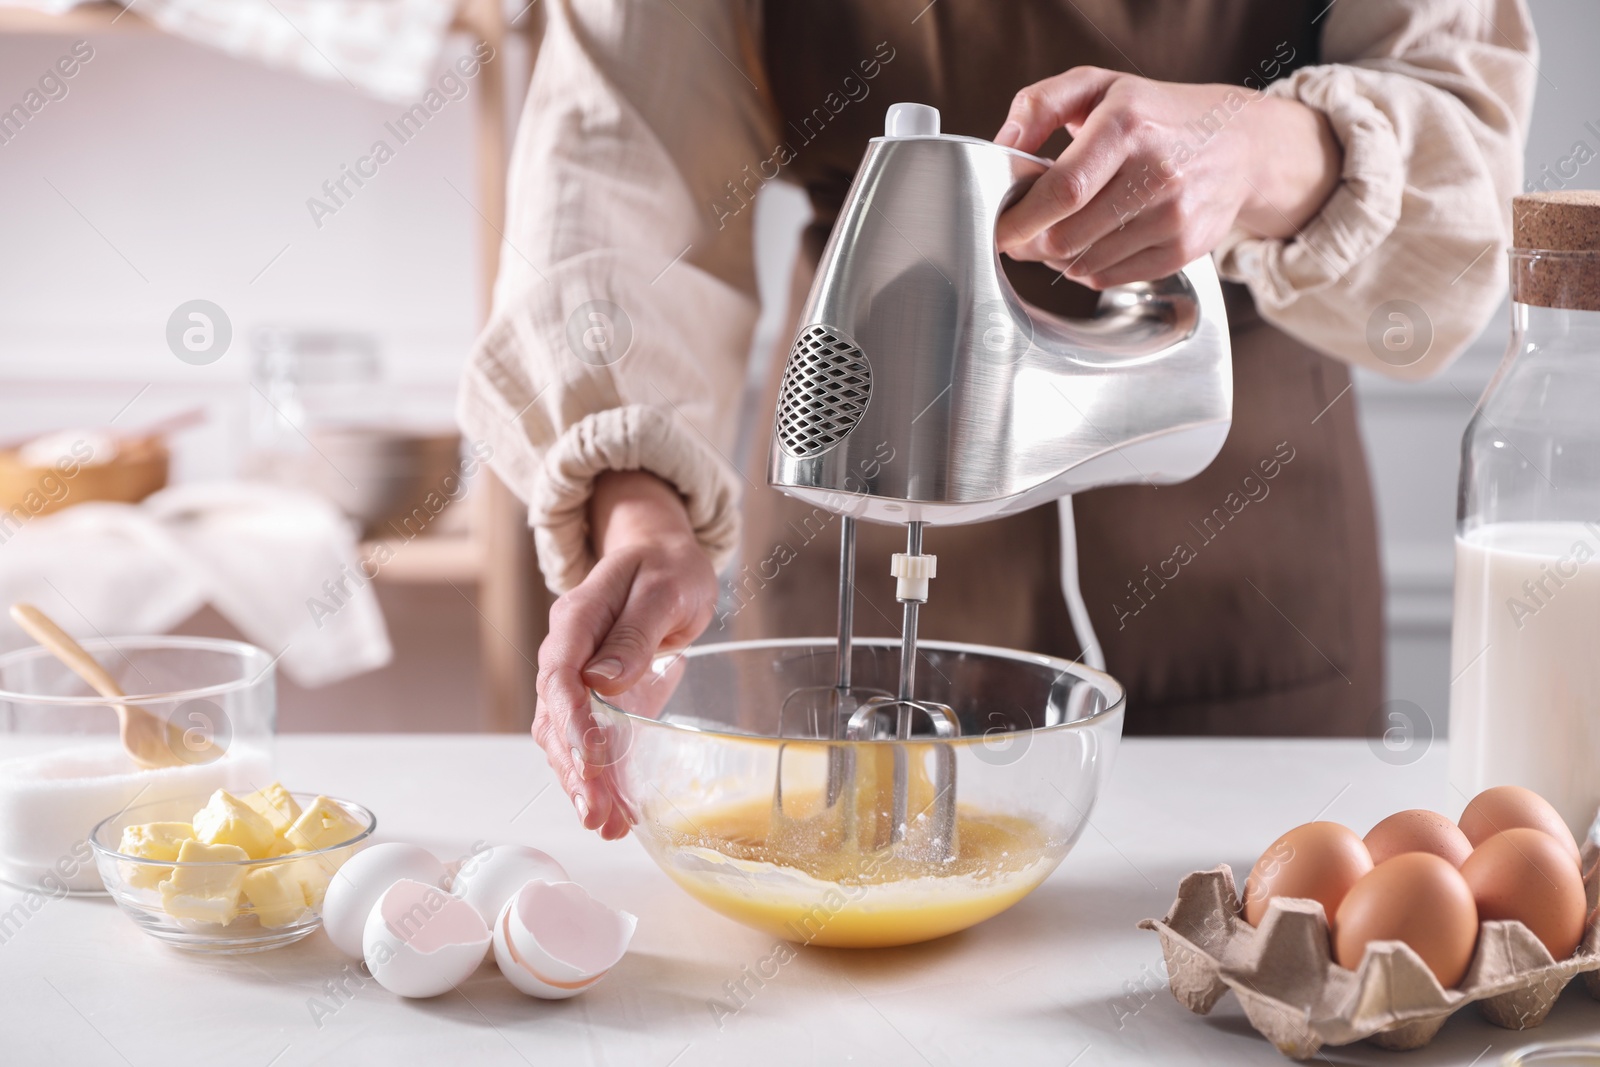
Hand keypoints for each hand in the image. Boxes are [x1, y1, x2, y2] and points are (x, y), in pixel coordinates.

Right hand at [534, 470, 716, 838]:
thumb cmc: (667, 568)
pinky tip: (613, 812)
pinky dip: (598, 779)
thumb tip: (603, 679)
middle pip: (557, 718)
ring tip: (608, 825)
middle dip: (577, 770)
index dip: (573, 721)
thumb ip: (634, 631)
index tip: (595, 758)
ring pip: (566, 740)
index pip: (560, 676)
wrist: (664, 561)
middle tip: (599, 813)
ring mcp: (576, 680)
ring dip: (583, 785)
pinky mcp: (594, 701)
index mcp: (576, 618)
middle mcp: (566, 653)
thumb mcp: (664, 589)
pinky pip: (587, 743)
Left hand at [994, 67, 1339, 288]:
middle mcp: (1156, 172)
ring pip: (1083, 263)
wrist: (1240, 142)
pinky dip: (1085, 268)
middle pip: (1067, 237)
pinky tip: (1089, 243)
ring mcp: (1174, 216)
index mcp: (1128, 125)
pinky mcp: (1183, 249)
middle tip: (1018, 234)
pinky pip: (1109, 277)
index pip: (1063, 190)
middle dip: (1029, 243)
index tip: (999, 227)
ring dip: (1056, 257)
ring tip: (1057, 231)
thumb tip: (1004, 145)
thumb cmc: (1157, 115)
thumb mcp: (1099, 86)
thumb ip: (1042, 105)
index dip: (1020, 219)